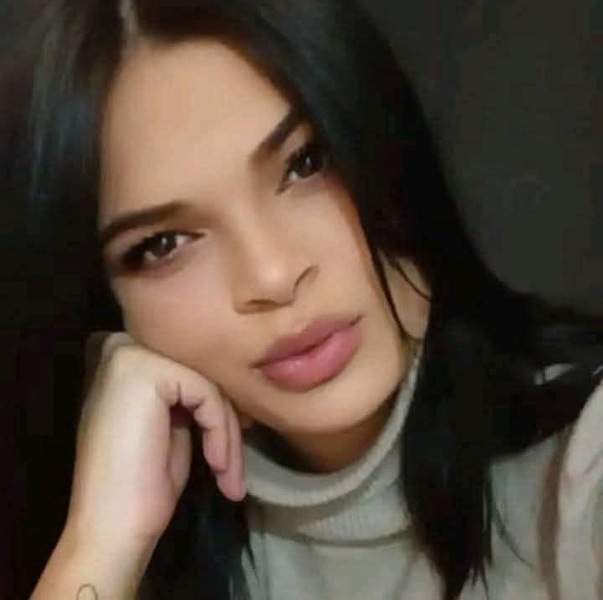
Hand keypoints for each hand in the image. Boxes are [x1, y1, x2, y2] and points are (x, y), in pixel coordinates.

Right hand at [67, 332, 245, 552]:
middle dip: (226, 422)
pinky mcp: (144, 370)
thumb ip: (189, 397)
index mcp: (124, 362)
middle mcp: (123, 348)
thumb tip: (230, 385)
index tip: (231, 447)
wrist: (110, 529)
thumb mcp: (171, 427)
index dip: (217, 409)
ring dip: (228, 434)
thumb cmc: (140, 486)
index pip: (191, 373)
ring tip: (229, 477)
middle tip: (235, 466)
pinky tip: (217, 466)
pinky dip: (221, 432)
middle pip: (201, 375)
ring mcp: (130, 355)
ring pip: (208, 384)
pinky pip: (206, 393)